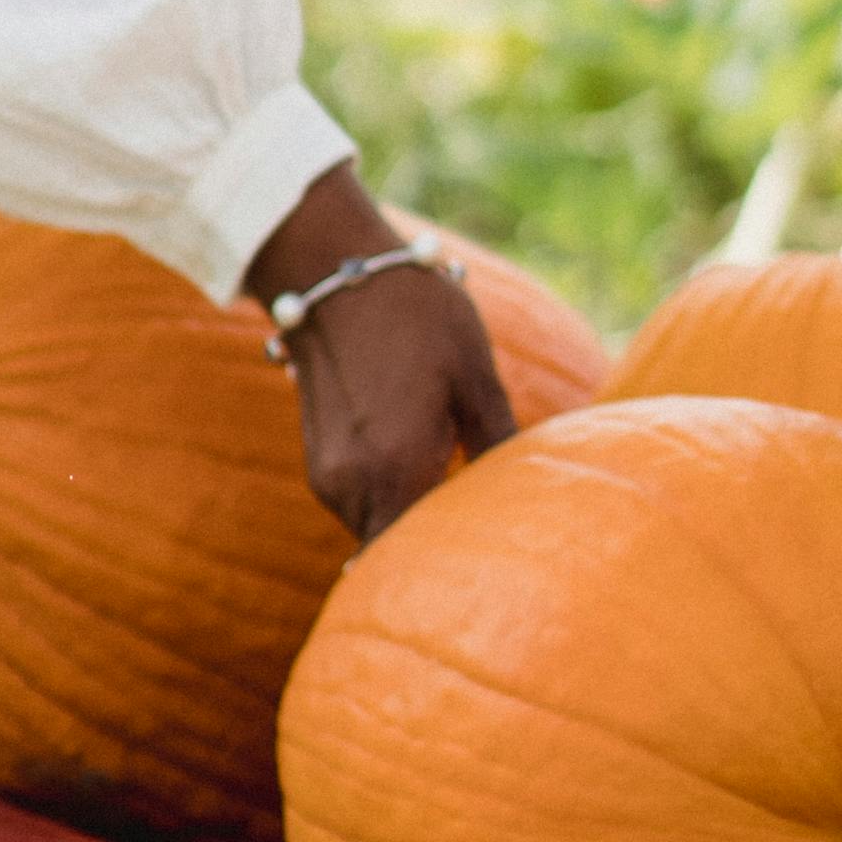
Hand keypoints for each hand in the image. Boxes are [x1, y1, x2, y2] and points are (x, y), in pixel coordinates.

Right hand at [243, 172, 516, 539]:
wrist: (334, 274)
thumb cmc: (417, 316)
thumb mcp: (475, 376)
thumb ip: (497, 445)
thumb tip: (524, 500)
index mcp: (397, 469)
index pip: (421, 559)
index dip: (455, 566)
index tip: (490, 559)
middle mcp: (353, 486)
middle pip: (396, 551)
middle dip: (434, 546)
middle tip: (482, 526)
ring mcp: (327, 476)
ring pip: (376, 527)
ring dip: (410, 517)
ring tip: (455, 486)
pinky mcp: (317, 461)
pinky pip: (360, 501)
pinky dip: (389, 495)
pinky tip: (421, 461)